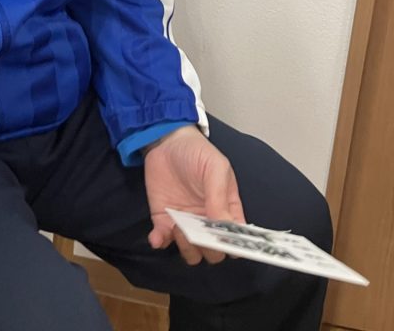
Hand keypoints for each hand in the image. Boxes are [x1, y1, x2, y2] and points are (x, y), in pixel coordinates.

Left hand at [144, 125, 244, 264]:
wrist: (165, 140)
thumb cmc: (196, 152)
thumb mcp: (215, 168)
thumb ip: (219, 196)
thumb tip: (224, 225)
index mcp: (227, 210)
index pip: (235, 239)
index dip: (232, 245)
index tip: (224, 242)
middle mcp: (207, 221)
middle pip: (214, 252)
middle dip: (207, 248)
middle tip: (196, 232)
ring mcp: (185, 223)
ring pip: (191, 253)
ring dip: (185, 248)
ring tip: (177, 228)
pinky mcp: (163, 220)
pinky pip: (163, 241)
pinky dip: (160, 242)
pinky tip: (158, 235)